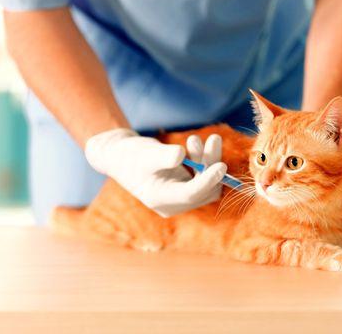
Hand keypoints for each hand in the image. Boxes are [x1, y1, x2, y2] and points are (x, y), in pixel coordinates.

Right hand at [85, 129, 226, 216]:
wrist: (120, 156)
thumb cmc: (130, 154)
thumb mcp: (145, 152)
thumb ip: (162, 155)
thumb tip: (180, 155)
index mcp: (159, 199)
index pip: (190, 194)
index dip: (207, 181)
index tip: (221, 165)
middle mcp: (172, 203)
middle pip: (204, 189)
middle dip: (211, 164)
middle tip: (212, 138)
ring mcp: (179, 198)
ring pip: (207, 184)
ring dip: (209, 161)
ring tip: (201, 139)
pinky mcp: (184, 188)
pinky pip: (203, 178)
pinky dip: (204, 162)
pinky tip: (195, 144)